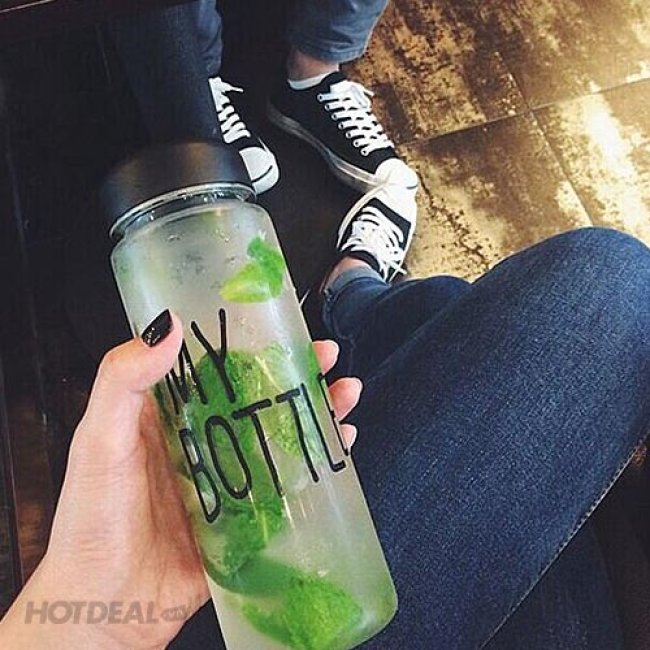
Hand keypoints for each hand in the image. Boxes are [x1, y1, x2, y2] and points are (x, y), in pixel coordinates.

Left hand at [0, 314, 361, 649]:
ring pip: (278, 434)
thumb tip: (167, 325)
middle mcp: (200, 441)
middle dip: (295, 373)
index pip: (214, 366)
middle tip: (325, 356)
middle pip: (256, 396)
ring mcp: (226, 478)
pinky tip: (340, 446)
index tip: (279, 324)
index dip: (249, 342)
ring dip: (313, 411)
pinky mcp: (245, 515)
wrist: (105, 607)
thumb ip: (123, 381)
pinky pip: (288, 482)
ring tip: (344, 395)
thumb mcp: (99, 442)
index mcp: (166, 415)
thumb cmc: (91, 523)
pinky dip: (316, 462)